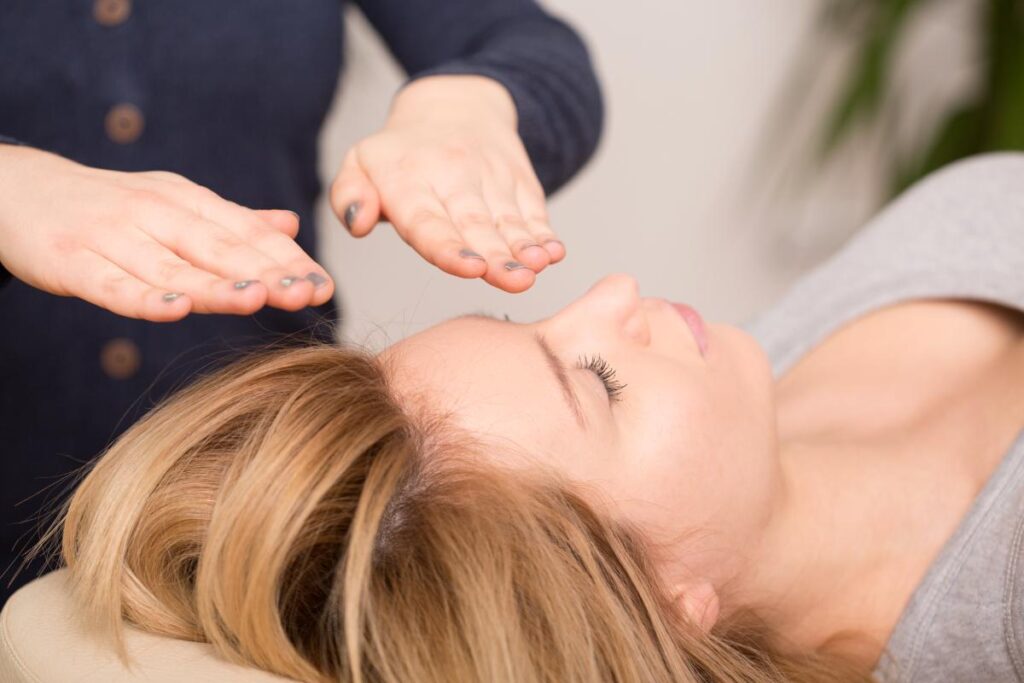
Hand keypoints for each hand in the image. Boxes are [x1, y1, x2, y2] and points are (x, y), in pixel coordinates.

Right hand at [0, 145, 333, 320]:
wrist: (17, 188)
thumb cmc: (110, 207)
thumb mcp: (173, 204)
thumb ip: (231, 221)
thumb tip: (290, 225)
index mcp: (186, 202)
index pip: (247, 232)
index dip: (287, 259)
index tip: (325, 285)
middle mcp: (155, 214)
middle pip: (219, 247)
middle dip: (268, 271)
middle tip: (309, 294)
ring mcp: (112, 236)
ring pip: (172, 266)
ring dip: (216, 283)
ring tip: (257, 297)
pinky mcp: (71, 259)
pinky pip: (112, 283)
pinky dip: (142, 296)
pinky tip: (174, 310)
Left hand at [330, 76, 564, 292]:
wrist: (455, 104)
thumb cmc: (400, 154)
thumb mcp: (360, 163)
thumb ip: (348, 195)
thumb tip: (358, 223)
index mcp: (408, 180)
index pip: (427, 220)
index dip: (449, 247)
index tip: (469, 267)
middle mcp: (452, 176)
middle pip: (475, 224)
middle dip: (496, 256)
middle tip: (513, 280)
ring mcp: (491, 177)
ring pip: (508, 220)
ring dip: (525, 247)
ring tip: (536, 268)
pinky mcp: (520, 180)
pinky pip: (533, 209)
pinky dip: (544, 232)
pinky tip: (553, 252)